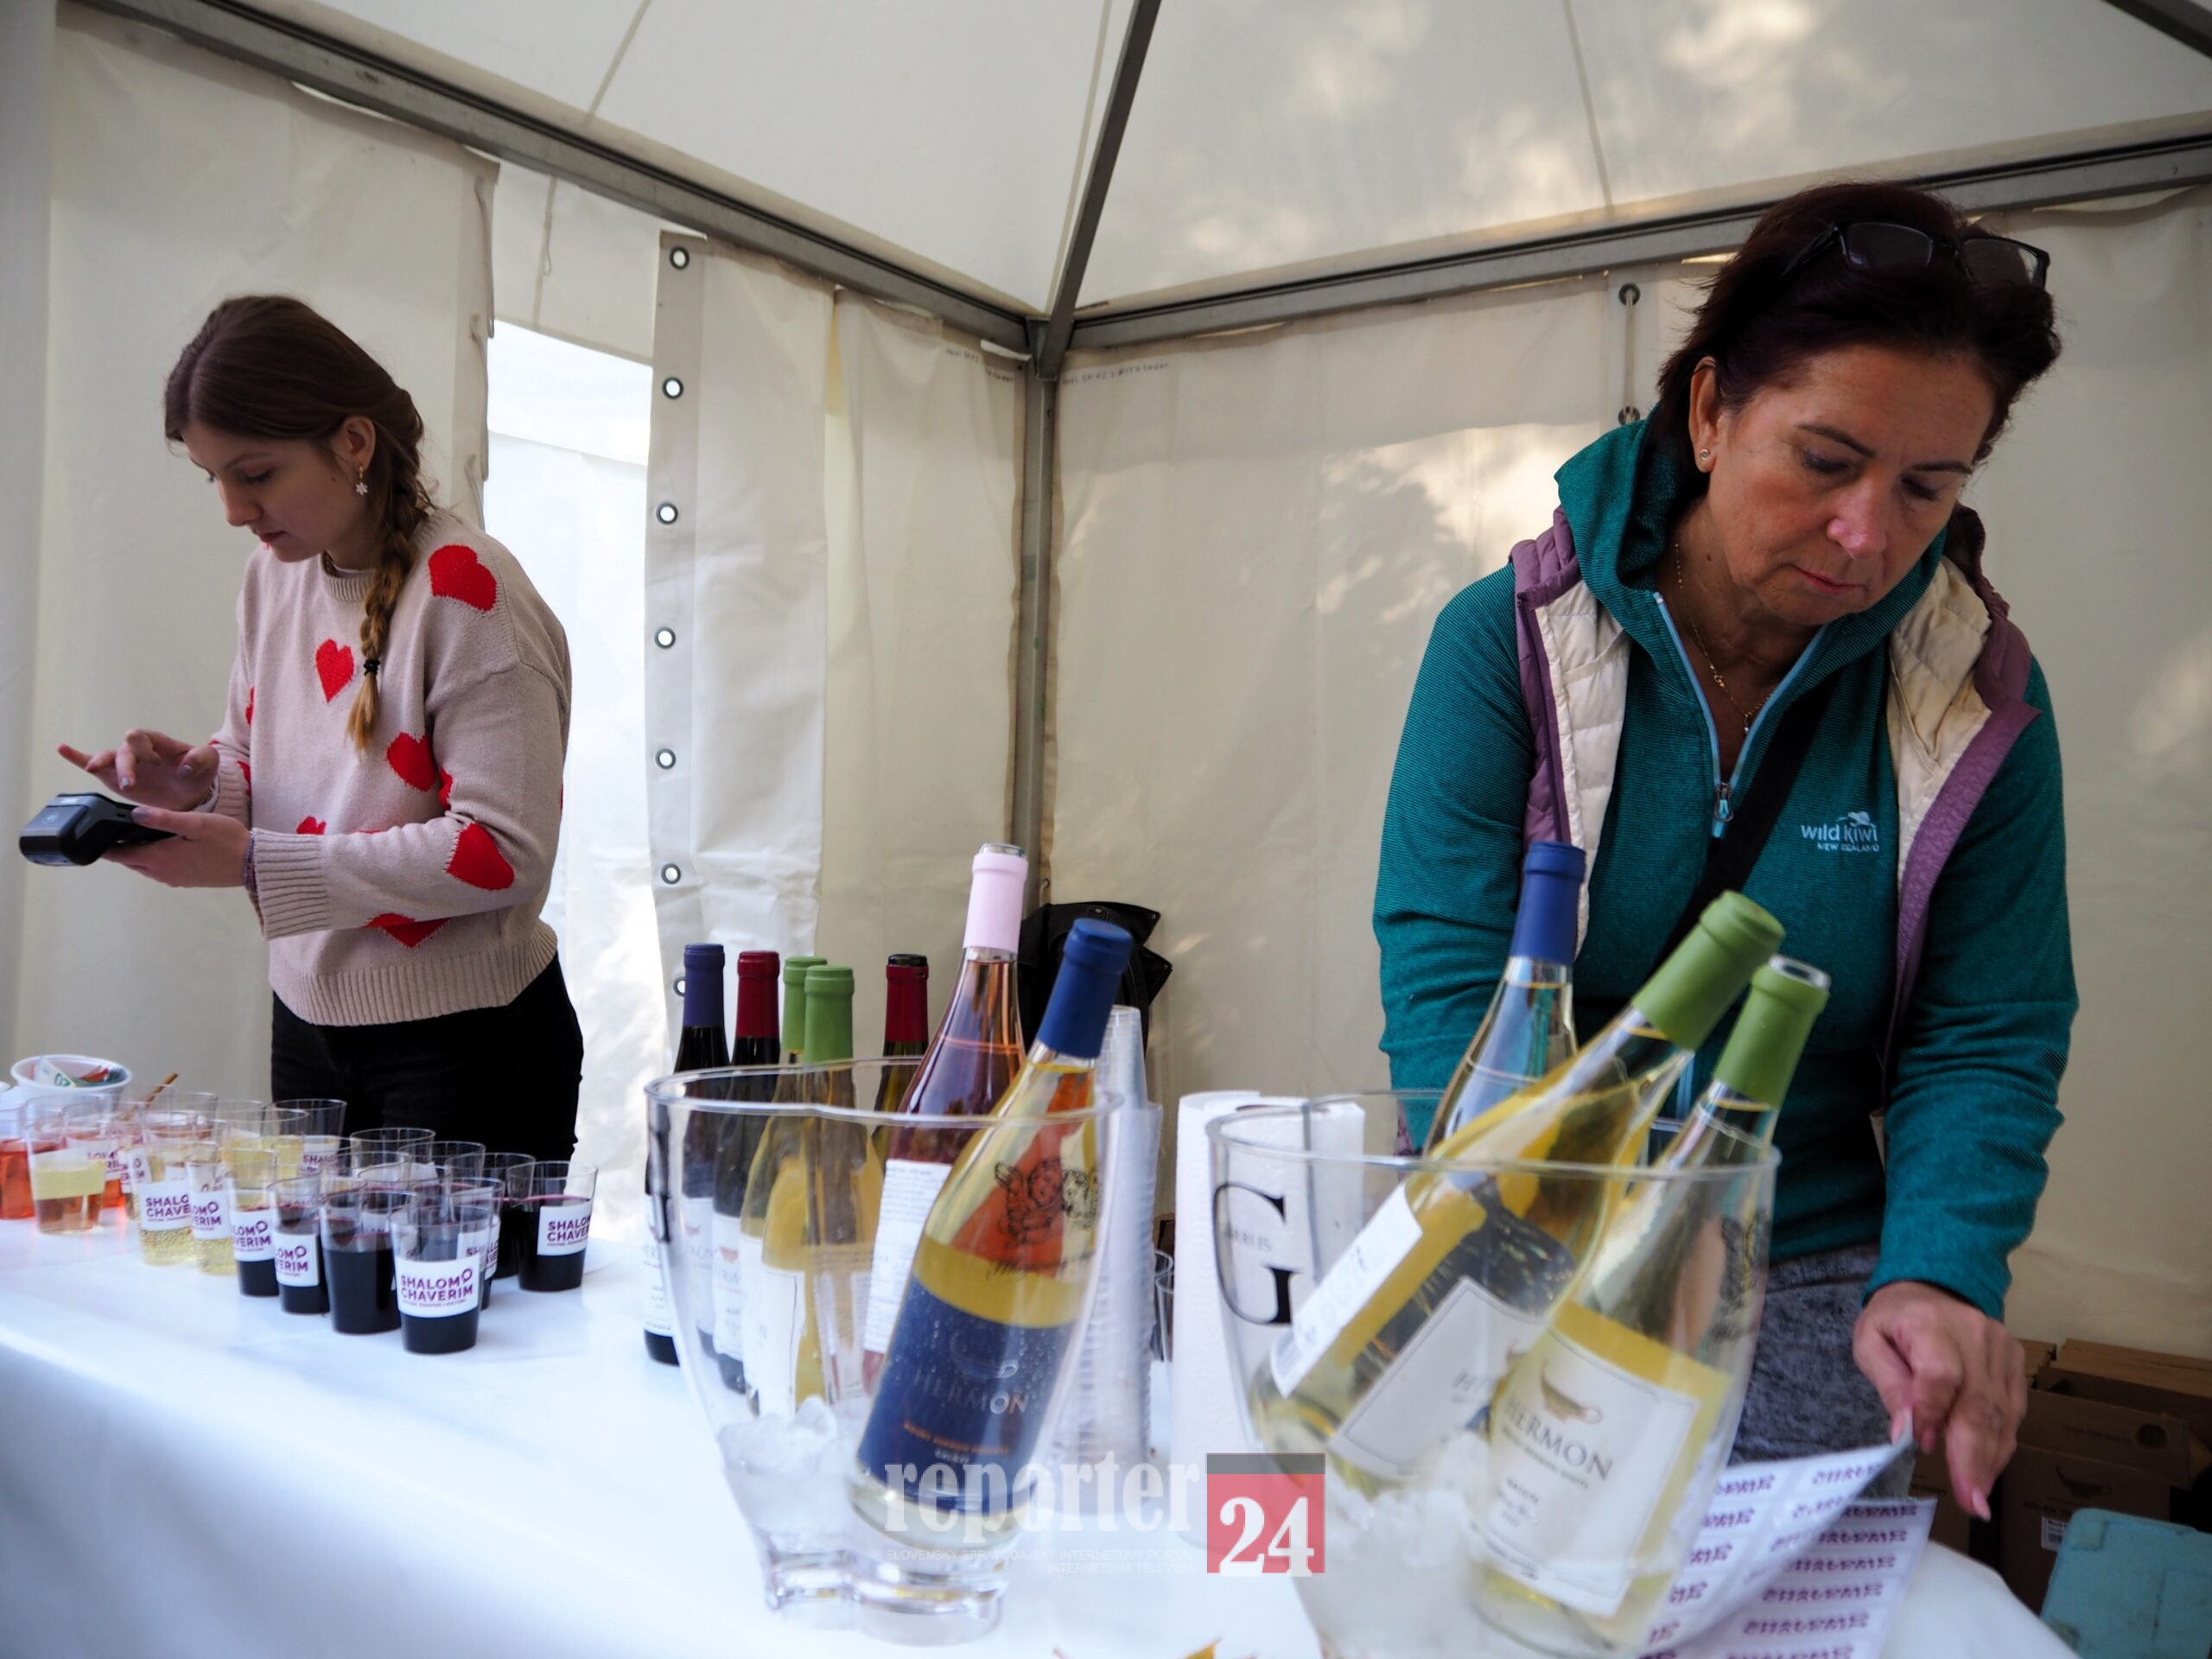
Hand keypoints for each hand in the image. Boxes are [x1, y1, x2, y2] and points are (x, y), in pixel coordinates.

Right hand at [57, 731, 218, 809]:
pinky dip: (76, 756)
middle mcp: (138, 750)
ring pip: (107, 757)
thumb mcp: (209, 763)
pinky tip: (61, 748)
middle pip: (125, 750)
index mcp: (159, 743)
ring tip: (94, 769)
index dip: (145, 748)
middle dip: (126, 765)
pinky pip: (91, 762)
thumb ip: (202, 759)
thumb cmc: (198, 774)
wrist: (191, 794)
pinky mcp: (114, 777)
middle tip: (131, 784)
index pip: (144, 738)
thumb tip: (183, 767)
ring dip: (101, 763)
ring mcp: (124, 763)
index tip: (155, 763)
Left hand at [105, 808, 249, 888]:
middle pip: (128, 861)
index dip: (104, 844)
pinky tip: (161, 845)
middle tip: (115, 826)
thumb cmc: (227, 840)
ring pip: (142, 866)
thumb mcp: (196, 822)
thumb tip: (133, 813)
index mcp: (158, 858)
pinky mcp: (184, 881)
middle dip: (119, 847)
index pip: (119, 853)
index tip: (95, 831)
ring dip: (136, 853)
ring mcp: (172, 879)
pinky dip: (151, 858)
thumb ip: (163, 818)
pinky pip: (157, 870)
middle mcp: (160, 872)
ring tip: (136, 833)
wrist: (254, 865)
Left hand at [1853, 1280, 2024, 1519]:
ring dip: (1989, 1459)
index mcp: (1929, 1323)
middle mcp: (1974, 1334)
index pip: (1940, 1374)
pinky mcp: (2017, 1362)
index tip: (1924, 1446)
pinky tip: (1987, 1471)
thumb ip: (1889, 1385)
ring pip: (2001, 1413)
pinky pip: (2013, 1411)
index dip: (1934, 1414)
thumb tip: (1906, 1432)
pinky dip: (2000, 1444)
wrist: (1932, 1288)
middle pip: (1978, 1403)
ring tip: (1977, 1496)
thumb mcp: (1870, 1343)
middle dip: (1973, 1458)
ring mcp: (2002, 1348)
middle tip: (1970, 1501)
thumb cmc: (1893, 1322)